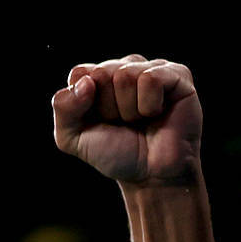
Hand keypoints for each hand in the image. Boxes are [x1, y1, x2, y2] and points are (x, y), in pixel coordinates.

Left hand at [53, 56, 200, 184]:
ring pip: (126, 74)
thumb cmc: (113, 152)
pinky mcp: (177, 74)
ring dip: (129, 109)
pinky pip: (151, 79)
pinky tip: (157, 113)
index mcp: (97, 78)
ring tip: (139, 120)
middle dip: (107, 107)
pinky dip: (149, 105)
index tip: (98, 121)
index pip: (79, 73)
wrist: (149, 174)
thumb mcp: (72, 138)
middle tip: (121, 123)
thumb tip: (85, 82)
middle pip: (101, 73)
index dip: (84, 103)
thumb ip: (63, 109)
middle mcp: (124, 68)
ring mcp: (151, 68)